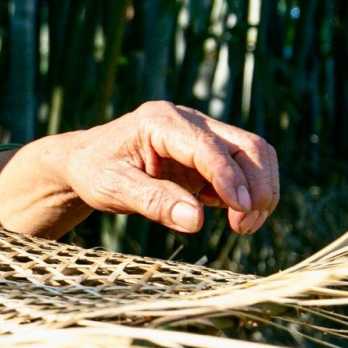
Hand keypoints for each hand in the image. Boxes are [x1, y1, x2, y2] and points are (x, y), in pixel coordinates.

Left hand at [53, 102, 278, 234]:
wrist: (86, 161)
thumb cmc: (95, 172)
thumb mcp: (114, 190)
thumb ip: (154, 202)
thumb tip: (196, 221)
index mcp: (160, 121)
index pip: (208, 146)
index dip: (229, 178)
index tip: (241, 210)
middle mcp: (187, 121)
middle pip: (245, 144)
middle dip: (257, 185)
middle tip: (244, 226)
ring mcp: (202, 134)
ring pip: (253, 153)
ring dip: (261, 190)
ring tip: (244, 226)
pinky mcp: (208, 154)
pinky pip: (244, 168)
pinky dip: (250, 193)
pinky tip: (233, 217)